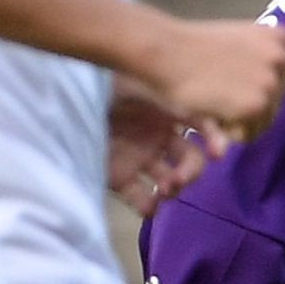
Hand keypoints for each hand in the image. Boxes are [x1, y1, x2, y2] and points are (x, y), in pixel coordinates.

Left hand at [108, 81, 216, 211]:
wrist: (65, 93)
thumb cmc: (106, 80)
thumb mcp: (142, 78)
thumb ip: (173, 90)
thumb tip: (210, 107)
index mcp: (168, 111)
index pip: (202, 128)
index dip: (216, 140)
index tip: (219, 152)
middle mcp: (158, 137)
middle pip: (189, 161)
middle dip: (192, 172)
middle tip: (181, 178)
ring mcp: (139, 158)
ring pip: (170, 182)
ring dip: (174, 188)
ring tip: (166, 189)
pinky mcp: (119, 177)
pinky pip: (141, 198)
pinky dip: (149, 206)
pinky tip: (150, 205)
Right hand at [138, 17, 284, 142]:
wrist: (167, 54)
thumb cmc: (191, 49)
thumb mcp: (237, 40)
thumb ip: (259, 58)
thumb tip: (274, 88)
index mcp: (280, 38)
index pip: (279, 79)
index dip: (253, 87)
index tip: (230, 80)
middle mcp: (281, 59)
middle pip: (274, 102)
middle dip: (247, 106)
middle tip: (217, 93)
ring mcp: (271, 83)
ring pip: (264, 121)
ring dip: (238, 121)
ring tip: (213, 101)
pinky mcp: (257, 106)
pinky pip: (249, 134)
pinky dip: (229, 132)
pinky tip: (211, 111)